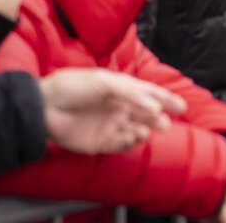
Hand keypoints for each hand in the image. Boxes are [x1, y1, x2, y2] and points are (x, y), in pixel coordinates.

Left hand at [39, 68, 188, 153]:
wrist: (44, 107)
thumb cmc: (72, 87)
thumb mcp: (105, 81)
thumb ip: (132, 93)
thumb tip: (155, 106)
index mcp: (121, 89)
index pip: (149, 94)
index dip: (166, 99)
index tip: (181, 107)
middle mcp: (118, 107)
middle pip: (146, 113)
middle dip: (159, 117)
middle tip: (166, 122)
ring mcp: (110, 124)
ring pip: (137, 129)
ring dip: (146, 129)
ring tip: (149, 129)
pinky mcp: (100, 142)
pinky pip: (122, 144)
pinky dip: (132, 142)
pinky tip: (136, 136)